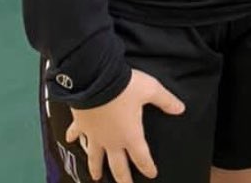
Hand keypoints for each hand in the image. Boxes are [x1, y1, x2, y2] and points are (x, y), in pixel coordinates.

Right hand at [66, 68, 184, 182]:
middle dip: (123, 179)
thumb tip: (181, 109)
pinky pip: (76, 134)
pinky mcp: (80, 124)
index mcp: (130, 135)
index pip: (142, 157)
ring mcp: (94, 135)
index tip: (152, 174)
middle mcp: (111, 141)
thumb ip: (166, 101)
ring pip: (95, 157)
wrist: (95, 78)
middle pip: (117, 166)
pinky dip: (73, 137)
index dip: (148, 167)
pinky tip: (69, 140)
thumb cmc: (125, 86)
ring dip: (96, 168)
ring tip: (96, 177)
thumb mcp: (150, 90)